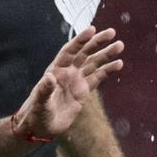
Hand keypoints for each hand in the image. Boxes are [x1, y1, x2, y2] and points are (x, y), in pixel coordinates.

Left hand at [10, 28, 124, 142]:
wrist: (41, 126)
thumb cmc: (37, 113)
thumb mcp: (40, 102)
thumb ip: (44, 90)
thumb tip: (49, 77)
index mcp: (56, 70)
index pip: (70, 51)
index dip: (80, 40)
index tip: (92, 30)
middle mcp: (67, 72)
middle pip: (84, 53)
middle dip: (97, 42)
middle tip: (112, 32)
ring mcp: (76, 81)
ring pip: (94, 63)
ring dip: (106, 54)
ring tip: (120, 45)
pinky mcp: (83, 91)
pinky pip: (98, 77)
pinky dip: (108, 70)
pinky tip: (119, 64)